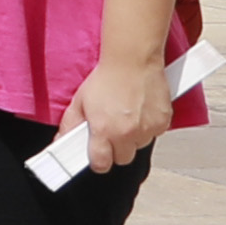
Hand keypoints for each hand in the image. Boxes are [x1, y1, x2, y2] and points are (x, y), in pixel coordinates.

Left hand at [73, 51, 176, 177]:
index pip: (102, 163)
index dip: (98, 162)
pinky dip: (147, 128)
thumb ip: (70, 125)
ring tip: (125, 117)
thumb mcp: (79, 102)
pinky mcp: (163, 122)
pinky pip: (154, 134)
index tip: (97, 158)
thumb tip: (62, 140)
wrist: (133, 61)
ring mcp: (147, 129)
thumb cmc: (106, 78)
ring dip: (132, 138)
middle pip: (122, 158)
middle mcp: (127, 133)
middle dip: (116, 150)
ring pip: (139, 146)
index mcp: (104, 131)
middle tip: (111, 132)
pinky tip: (139, 112)